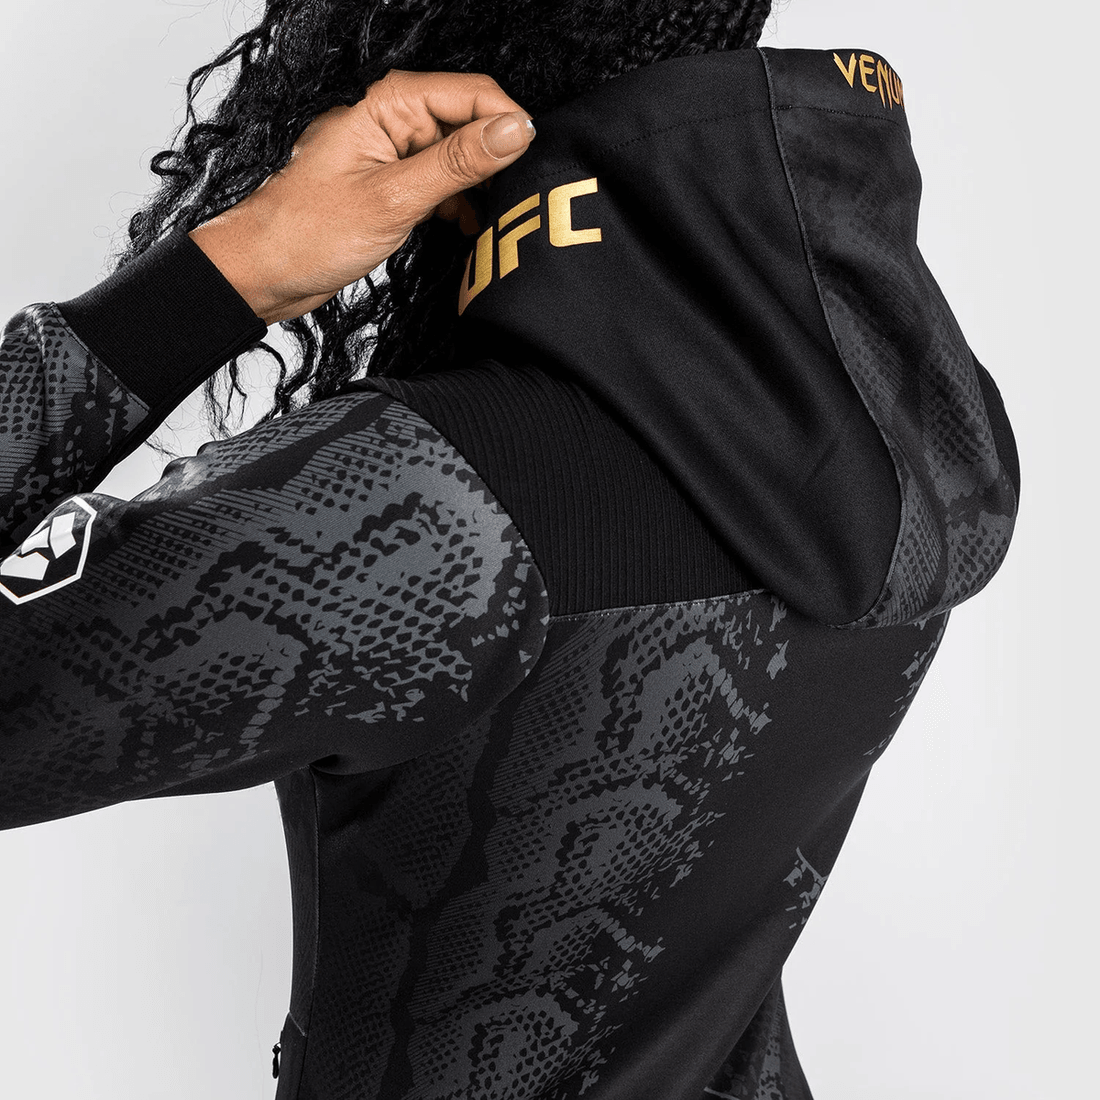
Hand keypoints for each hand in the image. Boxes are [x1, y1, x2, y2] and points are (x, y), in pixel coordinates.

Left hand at [188, 69, 534, 324]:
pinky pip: (437, 182)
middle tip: (512, 197)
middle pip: (466, 122)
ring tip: (487, 218)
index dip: (506, 122)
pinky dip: (455, 202)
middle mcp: (390, 122)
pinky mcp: (389, 185)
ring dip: (475, 185)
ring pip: (455, 156)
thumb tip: (512, 131)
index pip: (470, 93)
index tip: (530, 157)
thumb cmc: (307, 232)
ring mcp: (390, 154)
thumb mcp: (395, 199)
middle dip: (493, 157)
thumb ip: (458, 163)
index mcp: (388, 106)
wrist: (262, 272)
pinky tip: (463, 226)